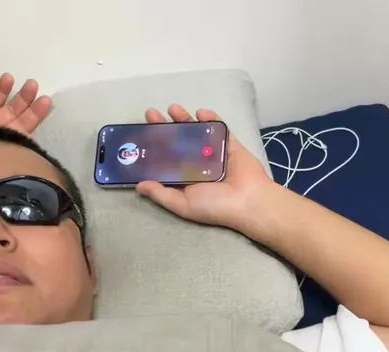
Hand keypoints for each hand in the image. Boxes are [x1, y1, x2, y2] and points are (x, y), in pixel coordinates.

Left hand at [135, 105, 279, 232]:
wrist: (249, 201)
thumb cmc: (215, 206)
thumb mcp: (183, 204)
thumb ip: (161, 194)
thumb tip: (138, 186)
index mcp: (185, 180)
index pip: (164, 160)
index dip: (152, 147)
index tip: (140, 135)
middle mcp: (197, 165)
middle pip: (176, 142)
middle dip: (163, 127)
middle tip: (151, 114)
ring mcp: (214, 153)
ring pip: (195, 133)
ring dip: (183, 119)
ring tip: (173, 108)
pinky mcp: (229, 144)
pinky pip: (219, 128)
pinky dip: (210, 118)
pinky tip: (200, 112)